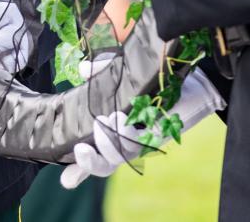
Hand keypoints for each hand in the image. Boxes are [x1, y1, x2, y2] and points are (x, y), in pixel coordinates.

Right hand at [58, 68, 223, 188]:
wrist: (182, 78)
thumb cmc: (146, 81)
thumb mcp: (120, 73)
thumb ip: (101, 71)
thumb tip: (84, 70)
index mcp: (110, 135)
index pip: (92, 159)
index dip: (78, 172)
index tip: (66, 179)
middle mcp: (125, 143)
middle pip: (105, 166)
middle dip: (91, 163)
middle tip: (83, 147)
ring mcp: (143, 141)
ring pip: (124, 155)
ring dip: (113, 142)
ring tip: (110, 119)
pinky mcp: (162, 133)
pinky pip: (146, 141)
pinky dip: (134, 132)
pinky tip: (127, 118)